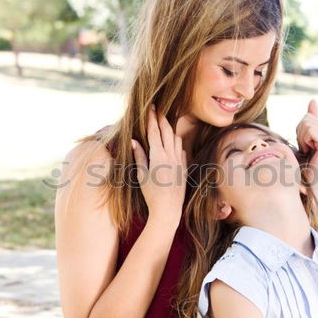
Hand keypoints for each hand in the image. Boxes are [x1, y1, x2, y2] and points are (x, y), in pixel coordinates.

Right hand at [131, 105, 186, 223]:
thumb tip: (134, 141)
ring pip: (176, 138)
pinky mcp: (184, 167)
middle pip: (167, 131)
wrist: (168, 209)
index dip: (152, 118)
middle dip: (162, 118)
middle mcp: (171, 156)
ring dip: (170, 129)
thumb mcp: (141, 175)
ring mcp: (180, 161)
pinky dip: (176, 142)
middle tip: (158, 109)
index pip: (154, 132)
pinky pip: (181, 149)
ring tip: (165, 121)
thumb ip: (139, 156)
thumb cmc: (151, 194)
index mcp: (158, 156)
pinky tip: (173, 141)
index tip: (150, 107)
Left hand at [295, 99, 317, 197]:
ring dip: (301, 139)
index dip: (300, 131)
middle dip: (300, 135)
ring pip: (306, 124)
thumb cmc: (305, 161)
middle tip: (306, 149)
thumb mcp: (305, 135)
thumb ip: (311, 118)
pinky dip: (304, 142)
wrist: (307, 180)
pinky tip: (310, 153)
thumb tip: (313, 100)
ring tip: (308, 152)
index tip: (306, 145)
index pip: (307, 116)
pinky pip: (309, 131)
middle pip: (306, 119)